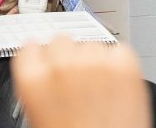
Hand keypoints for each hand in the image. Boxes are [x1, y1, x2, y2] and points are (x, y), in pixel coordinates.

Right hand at [12, 36, 151, 127]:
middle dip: (69, 58)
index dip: (42, 58)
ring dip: (95, 61)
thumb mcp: (39, 116)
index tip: (48, 64)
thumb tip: (45, 73)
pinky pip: (120, 50)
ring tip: (100, 90)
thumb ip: (39, 86)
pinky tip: (116, 86)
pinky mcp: (124, 64)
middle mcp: (61, 65)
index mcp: (33, 79)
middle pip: (62, 40)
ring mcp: (94, 63)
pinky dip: (120, 64)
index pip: (31, 47)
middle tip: (78, 82)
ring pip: (91, 45)